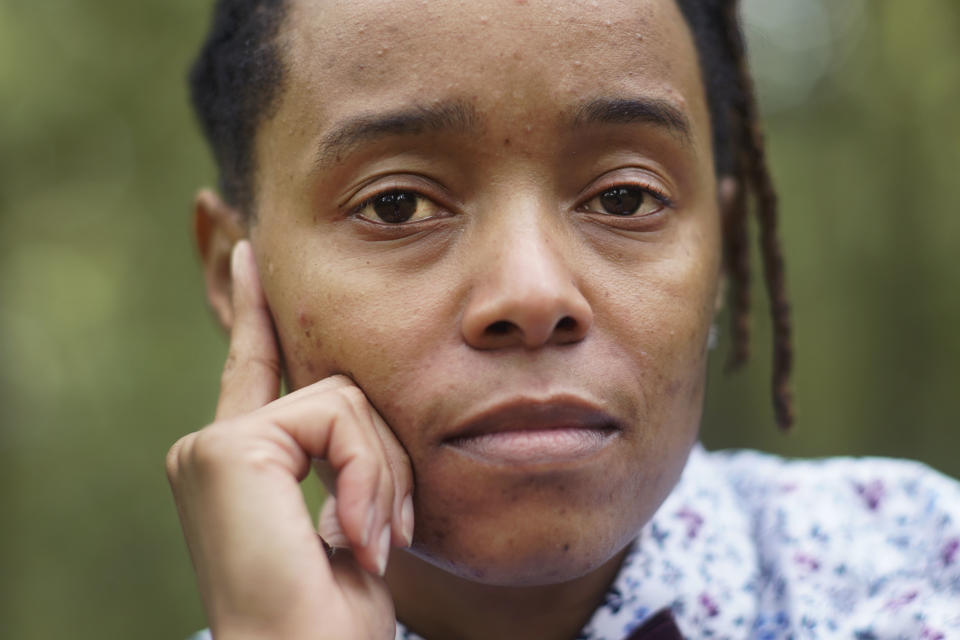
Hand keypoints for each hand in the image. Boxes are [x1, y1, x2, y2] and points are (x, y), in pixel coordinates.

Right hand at [166, 240, 413, 639]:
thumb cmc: (333, 617)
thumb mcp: (351, 520)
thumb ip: (342, 459)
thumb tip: (357, 413)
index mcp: (240, 463)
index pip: (254, 367)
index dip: (253, 309)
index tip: (252, 255)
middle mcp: (213, 447)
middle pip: (339, 390)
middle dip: (385, 459)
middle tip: (384, 535)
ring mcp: (213, 446)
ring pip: (347, 399)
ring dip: (383, 478)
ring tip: (370, 544)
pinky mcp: (229, 450)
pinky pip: (338, 416)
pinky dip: (367, 476)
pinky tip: (354, 537)